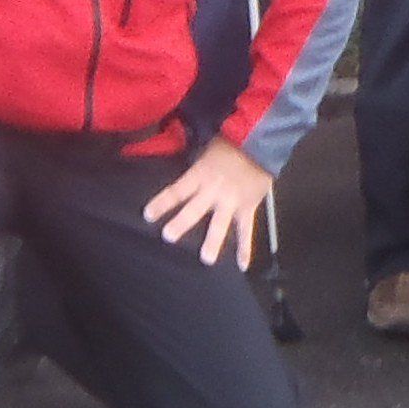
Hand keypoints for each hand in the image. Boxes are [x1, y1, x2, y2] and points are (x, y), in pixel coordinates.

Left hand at [143, 137, 277, 268]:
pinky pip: (246, 230)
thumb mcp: (206, 149)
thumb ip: (195, 166)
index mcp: (200, 175)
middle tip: (168, 237)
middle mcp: (213, 191)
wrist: (259, 142)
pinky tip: (242, 265)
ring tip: (206, 259)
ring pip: (220, 225)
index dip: (161, 203)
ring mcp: (232, 201)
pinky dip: (246, 248)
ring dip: (213, 242)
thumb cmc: (229, 143)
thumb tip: (180, 176)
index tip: (148, 215)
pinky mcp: (248, 207)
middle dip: (180, 224)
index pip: (176, 191)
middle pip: (193, 210)